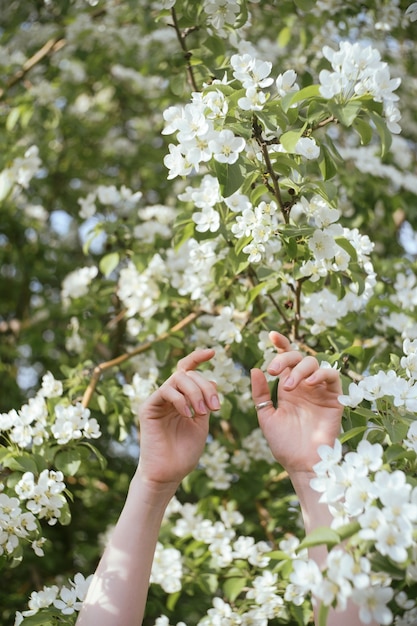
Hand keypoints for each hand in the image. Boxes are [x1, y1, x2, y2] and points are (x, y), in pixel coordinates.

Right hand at [137, 348, 219, 488]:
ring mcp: (158, 401)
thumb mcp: (202, 424)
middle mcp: (169, 396)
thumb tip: (214, 380)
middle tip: (215, 406)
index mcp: (182, 398)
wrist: (169, 473)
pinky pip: (165, 391)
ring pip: (177, 379)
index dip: (198, 357)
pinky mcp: (148, 408)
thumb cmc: (185, 452)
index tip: (213, 352)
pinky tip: (188, 415)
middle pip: (187, 373)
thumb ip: (206, 403)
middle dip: (205, 386)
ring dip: (195, 392)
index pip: (188, 370)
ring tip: (203, 412)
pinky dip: (180, 400)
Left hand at [251, 331, 342, 474]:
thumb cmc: (284, 443)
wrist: (301, 463)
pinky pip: (332, 376)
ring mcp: (319, 391)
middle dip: (285, 358)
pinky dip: (321, 374)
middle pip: (298, 357)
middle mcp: (304, 386)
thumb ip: (260, 393)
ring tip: (289, 386)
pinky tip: (309, 383)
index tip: (271, 335)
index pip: (286, 360)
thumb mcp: (266, 416)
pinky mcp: (335, 398)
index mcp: (287, 388)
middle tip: (274, 371)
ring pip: (314, 363)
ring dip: (300, 369)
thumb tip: (255, 369)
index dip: (281, 345)